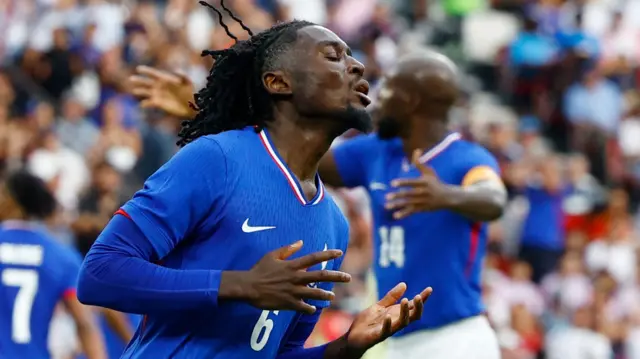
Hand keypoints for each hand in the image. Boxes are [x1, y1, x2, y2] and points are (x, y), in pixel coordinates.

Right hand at [129, 66, 196, 117]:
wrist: (191, 106)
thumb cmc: (190, 92)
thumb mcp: (188, 82)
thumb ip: (183, 75)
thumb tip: (176, 70)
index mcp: (165, 79)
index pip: (153, 74)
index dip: (146, 71)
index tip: (138, 68)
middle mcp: (159, 86)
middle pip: (147, 82)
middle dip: (139, 80)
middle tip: (131, 78)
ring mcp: (158, 95)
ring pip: (146, 92)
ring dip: (140, 91)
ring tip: (134, 91)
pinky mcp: (159, 103)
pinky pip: (149, 103)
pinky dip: (145, 104)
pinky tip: (142, 104)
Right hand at [225, 240, 351, 313]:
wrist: (248, 287)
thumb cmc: (259, 270)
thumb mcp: (272, 255)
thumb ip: (288, 249)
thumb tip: (301, 242)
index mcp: (293, 265)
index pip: (314, 257)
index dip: (328, 254)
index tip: (339, 252)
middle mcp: (296, 277)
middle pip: (320, 275)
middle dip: (336, 276)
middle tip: (348, 277)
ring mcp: (293, 291)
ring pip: (315, 293)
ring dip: (325, 294)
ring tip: (332, 296)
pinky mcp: (288, 303)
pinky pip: (303, 307)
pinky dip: (309, 308)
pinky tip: (313, 309)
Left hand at [345, 283, 431, 353]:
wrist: (354, 336)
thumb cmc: (368, 322)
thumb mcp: (380, 306)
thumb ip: (391, 297)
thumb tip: (404, 284)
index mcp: (397, 314)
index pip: (413, 306)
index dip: (422, 298)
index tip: (429, 289)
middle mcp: (396, 322)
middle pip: (413, 316)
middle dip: (418, 307)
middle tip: (418, 296)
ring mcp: (389, 329)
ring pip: (402, 323)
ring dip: (405, 312)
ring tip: (405, 301)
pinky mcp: (378, 335)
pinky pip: (385, 331)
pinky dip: (388, 324)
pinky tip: (388, 317)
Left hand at [385, 149, 449, 218]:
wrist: (448, 197)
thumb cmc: (436, 182)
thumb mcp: (429, 172)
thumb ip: (420, 163)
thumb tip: (416, 150)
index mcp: (424, 182)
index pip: (412, 182)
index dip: (403, 183)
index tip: (392, 183)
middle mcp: (423, 192)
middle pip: (409, 194)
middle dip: (398, 196)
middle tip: (387, 197)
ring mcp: (423, 202)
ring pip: (408, 204)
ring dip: (397, 205)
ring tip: (386, 206)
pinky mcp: (422, 209)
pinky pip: (412, 211)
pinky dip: (404, 214)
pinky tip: (395, 215)